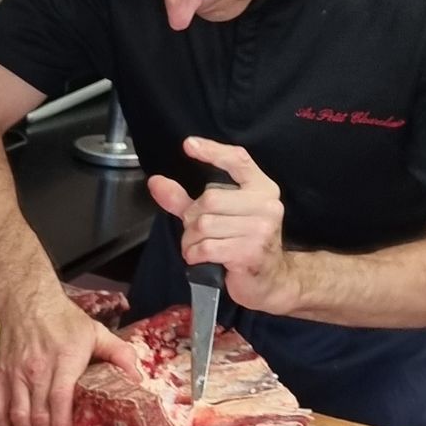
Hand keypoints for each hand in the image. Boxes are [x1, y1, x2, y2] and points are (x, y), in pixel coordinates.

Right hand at [0, 285, 136, 425]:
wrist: (26, 301)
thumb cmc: (64, 319)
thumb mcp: (97, 332)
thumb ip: (119, 354)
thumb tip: (137, 380)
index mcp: (62, 361)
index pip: (58, 400)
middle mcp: (35, 370)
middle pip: (36, 416)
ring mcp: (14, 374)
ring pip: (16, 416)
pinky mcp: (0, 376)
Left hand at [147, 137, 295, 314]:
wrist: (270, 280)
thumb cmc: (243, 244)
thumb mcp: (216, 217)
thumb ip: (185, 200)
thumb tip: (156, 182)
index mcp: (262, 189)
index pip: (238, 160)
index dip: (213, 151)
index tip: (189, 145)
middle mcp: (266, 205)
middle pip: (209, 199)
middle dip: (192, 218)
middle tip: (196, 232)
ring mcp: (260, 229)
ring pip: (204, 224)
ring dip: (190, 240)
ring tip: (198, 247)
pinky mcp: (250, 252)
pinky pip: (206, 247)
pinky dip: (194, 255)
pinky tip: (200, 258)